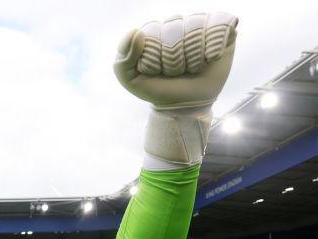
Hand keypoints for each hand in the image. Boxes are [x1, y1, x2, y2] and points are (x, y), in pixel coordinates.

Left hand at [113, 13, 237, 166]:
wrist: (185, 106)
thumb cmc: (157, 90)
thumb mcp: (130, 79)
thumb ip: (123, 57)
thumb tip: (136, 32)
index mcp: (156, 31)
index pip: (155, 28)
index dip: (157, 52)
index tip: (158, 70)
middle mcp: (179, 25)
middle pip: (176, 25)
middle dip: (175, 54)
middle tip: (177, 70)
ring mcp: (201, 28)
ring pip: (197, 26)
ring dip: (193, 53)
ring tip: (192, 66)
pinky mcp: (223, 34)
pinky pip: (221, 25)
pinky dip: (214, 43)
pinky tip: (210, 58)